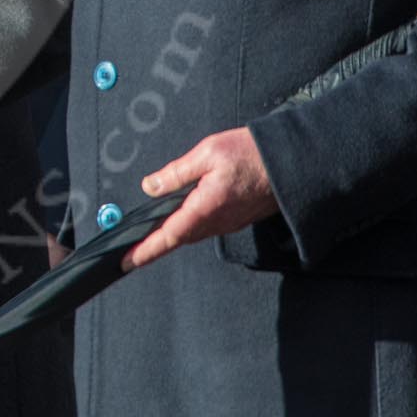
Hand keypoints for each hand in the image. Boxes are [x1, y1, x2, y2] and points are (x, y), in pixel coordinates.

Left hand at [121, 127, 277, 270]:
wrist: (291, 165)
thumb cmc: (251, 155)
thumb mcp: (208, 153)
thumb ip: (176, 173)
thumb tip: (150, 186)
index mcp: (205, 208)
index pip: (168, 236)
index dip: (145, 250)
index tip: (126, 262)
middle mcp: (216, 222)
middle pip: (178, 239)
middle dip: (152, 248)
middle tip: (129, 254)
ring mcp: (228, 223)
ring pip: (192, 234)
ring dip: (170, 238)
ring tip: (147, 239)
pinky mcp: (236, 218)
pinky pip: (206, 228)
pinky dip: (187, 228)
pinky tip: (179, 219)